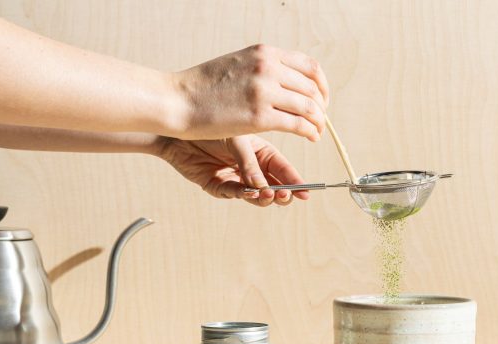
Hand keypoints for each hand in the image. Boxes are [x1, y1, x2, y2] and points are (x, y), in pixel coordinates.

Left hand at [156, 134, 308, 206]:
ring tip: (269, 194)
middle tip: (286, 195)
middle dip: (283, 193)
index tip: (306, 193)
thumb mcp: (236, 140)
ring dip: (264, 197)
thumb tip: (264, 187)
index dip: (296, 182)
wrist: (176, 128)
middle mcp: (250, 167)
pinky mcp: (217, 185)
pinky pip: (232, 193)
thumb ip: (250, 163)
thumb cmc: (209, 125)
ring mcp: (235, 177)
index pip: (283, 169)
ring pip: (255, 194)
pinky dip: (242, 194)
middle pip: (273, 186)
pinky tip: (250, 192)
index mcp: (261, 152)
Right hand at [173, 44, 328, 140]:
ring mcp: (264, 91)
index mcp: (264, 53)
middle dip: (321, 106)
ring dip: (318, 122)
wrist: (176, 100)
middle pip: (312, 88)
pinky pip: (299, 124)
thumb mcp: (238, 64)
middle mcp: (268, 68)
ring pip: (310, 107)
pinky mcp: (260, 117)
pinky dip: (311, 132)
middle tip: (320, 120)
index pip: (309, 66)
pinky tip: (311, 137)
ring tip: (316, 132)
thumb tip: (287, 80)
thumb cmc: (203, 87)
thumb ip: (263, 68)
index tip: (321, 99)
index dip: (322, 85)